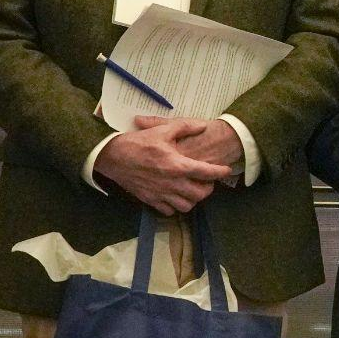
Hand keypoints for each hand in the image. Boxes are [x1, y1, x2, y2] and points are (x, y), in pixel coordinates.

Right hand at [94, 118, 235, 214]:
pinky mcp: (150, 200)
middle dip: (208, 188)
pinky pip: (169, 211)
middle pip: (200, 194)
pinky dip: (175, 206)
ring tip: (191, 189)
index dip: (220, 172)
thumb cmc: (138, 142)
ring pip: (187, 206)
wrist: (112, 156)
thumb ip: (186, 127)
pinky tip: (175, 195)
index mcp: (177, 165)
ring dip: (193, 199)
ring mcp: (161, 194)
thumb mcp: (162, 130)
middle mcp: (172, 183)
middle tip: (206, 180)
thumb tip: (204, 126)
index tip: (226, 170)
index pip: (207, 172)